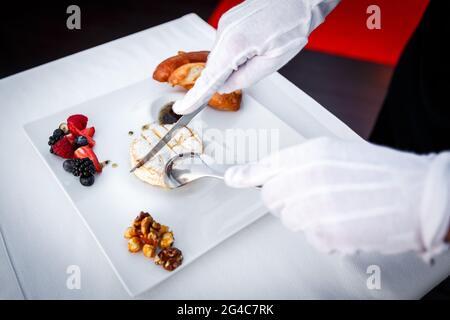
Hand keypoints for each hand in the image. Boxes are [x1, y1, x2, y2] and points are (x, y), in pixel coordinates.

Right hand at [172, 0, 338, 114]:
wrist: (299, 0)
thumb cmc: (292, 25)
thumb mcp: (272, 61)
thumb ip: (245, 78)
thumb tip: (225, 87)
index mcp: (234, 45)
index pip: (209, 78)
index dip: (196, 96)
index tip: (184, 108)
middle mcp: (225, 32)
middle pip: (215, 67)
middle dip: (228, 76)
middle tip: (255, 65)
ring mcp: (226, 24)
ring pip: (220, 56)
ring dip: (234, 62)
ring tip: (260, 50)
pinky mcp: (229, 21)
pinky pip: (225, 44)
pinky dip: (234, 51)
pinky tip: (254, 45)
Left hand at [225, 137, 449, 258]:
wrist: (419, 197)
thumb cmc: (385, 174)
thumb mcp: (340, 155)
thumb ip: (303, 163)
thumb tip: (274, 173)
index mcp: (313, 153)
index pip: (268, 165)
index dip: (247, 174)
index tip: (232, 177)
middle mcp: (309, 178)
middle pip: (273, 197)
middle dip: (286, 200)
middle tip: (311, 198)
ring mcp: (315, 207)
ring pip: (290, 219)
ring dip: (306, 218)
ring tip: (335, 209)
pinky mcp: (325, 234)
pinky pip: (311, 237)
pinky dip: (324, 234)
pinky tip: (345, 222)